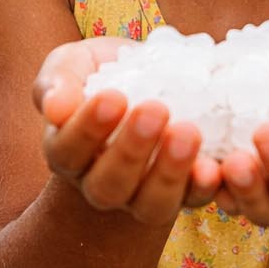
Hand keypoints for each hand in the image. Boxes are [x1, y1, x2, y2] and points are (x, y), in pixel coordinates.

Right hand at [33, 38, 221, 223]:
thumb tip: (54, 108)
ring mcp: (143, 195)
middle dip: (131, 151)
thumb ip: (58, 80)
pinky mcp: (184, 195)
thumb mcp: (76, 63)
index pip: (67, 151)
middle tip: (155, 109)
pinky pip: (193, 201)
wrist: (155, 82)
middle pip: (108, 186)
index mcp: (68, 152)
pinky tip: (214, 163)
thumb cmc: (107, 72)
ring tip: (189, 132)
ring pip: (151, 204)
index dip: (87, 129)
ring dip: (170, 172)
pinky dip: (204, 186)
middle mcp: (102, 184)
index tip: (112, 97)